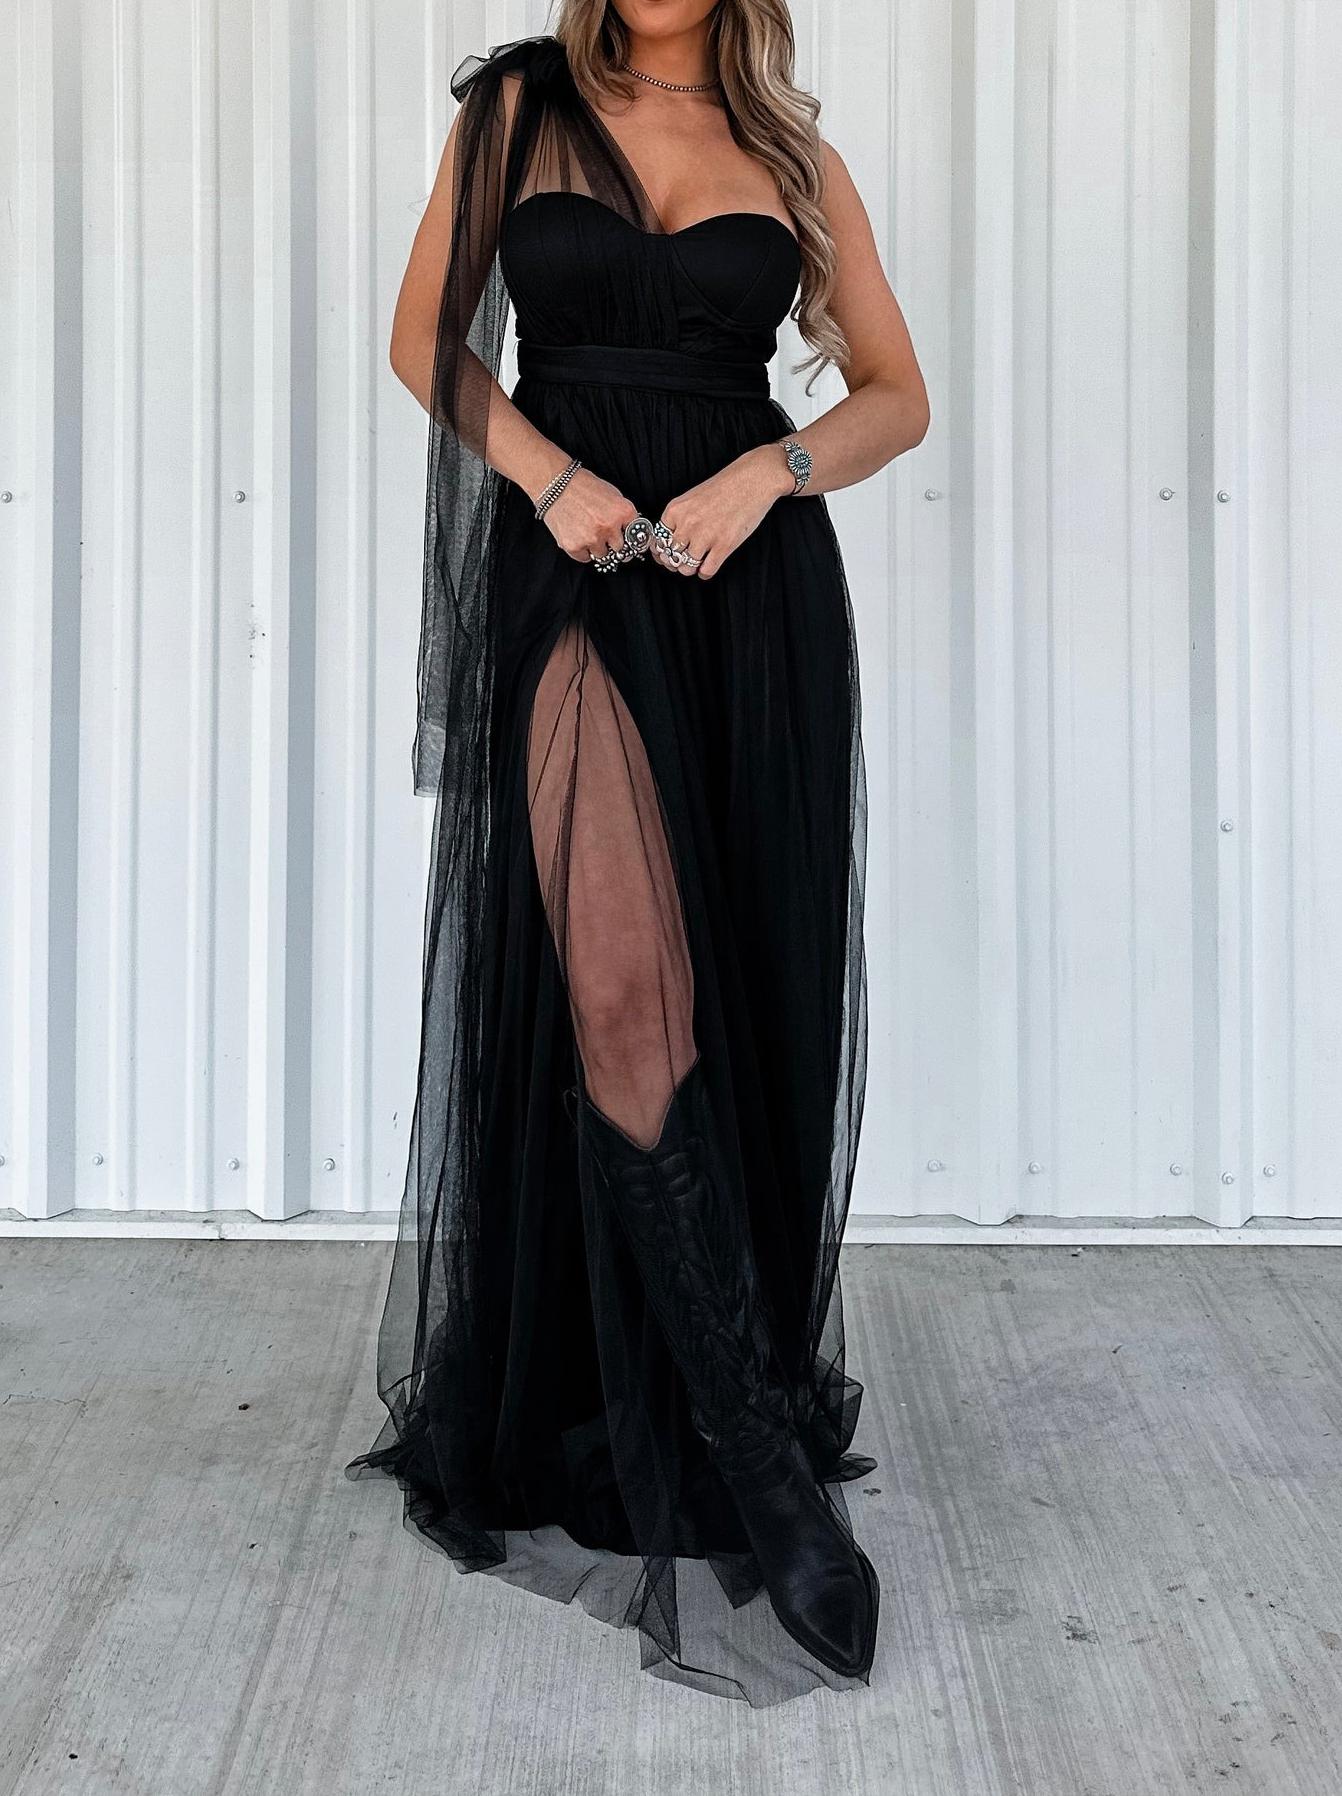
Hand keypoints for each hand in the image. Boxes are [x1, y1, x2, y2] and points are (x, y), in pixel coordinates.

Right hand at [538, 466, 639, 564]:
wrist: (556, 484)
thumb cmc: (583, 486)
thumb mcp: (612, 494)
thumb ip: (622, 514)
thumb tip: (628, 530)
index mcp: (623, 512)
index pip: (635, 536)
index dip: (627, 536)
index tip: (624, 538)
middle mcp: (610, 527)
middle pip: (619, 548)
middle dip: (612, 542)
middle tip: (602, 533)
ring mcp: (592, 538)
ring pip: (602, 555)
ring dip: (596, 547)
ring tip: (586, 531)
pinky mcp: (574, 546)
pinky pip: (584, 558)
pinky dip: (582, 550)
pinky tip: (577, 535)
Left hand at [653, 444, 793, 579]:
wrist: (752, 479)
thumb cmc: (726, 486)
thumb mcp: (693, 497)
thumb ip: (680, 518)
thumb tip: (671, 543)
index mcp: (676, 510)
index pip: (659, 541)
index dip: (663, 551)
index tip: (667, 555)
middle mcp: (688, 524)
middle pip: (671, 557)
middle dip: (676, 562)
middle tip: (684, 560)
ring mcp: (705, 536)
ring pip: (686, 568)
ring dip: (691, 569)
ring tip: (698, 562)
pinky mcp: (724, 545)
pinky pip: (706, 571)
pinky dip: (705, 573)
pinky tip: (709, 565)